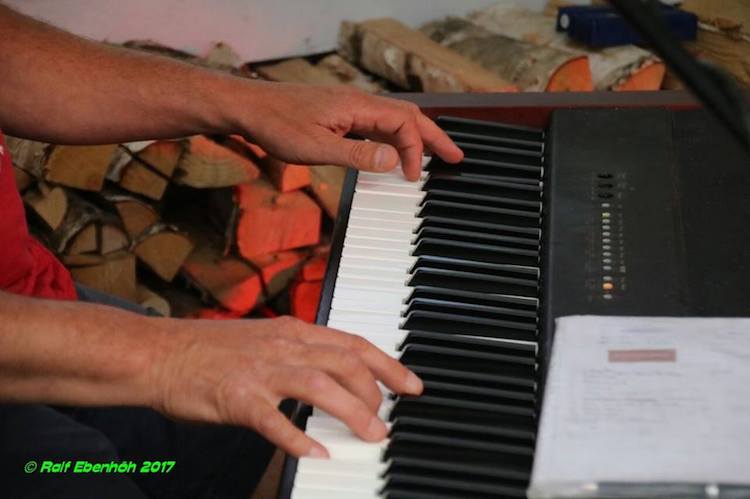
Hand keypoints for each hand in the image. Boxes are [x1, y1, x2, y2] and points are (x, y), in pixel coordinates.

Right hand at [151, 316, 421, 457]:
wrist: (160, 353)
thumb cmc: (209, 350)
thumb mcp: (263, 339)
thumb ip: (298, 352)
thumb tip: (332, 373)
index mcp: (292, 331)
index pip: (353, 343)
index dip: (388, 364)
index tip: (411, 384)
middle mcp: (283, 346)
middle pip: (345, 363)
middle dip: (376, 392)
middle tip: (386, 420)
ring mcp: (261, 370)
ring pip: (321, 386)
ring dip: (352, 412)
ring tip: (371, 435)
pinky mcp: (238, 396)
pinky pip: (274, 420)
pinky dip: (298, 439)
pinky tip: (316, 454)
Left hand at [234, 82, 463, 180]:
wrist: (249, 107)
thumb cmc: (276, 124)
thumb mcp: (316, 147)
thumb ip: (357, 155)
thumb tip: (393, 160)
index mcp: (358, 106)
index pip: (403, 124)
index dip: (414, 151)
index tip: (412, 178)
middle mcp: (359, 102)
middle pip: (408, 117)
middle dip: (433, 137)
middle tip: (455, 157)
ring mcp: (350, 107)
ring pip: (394, 120)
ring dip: (415, 138)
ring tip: (433, 155)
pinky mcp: (340, 114)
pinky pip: (376, 124)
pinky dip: (393, 138)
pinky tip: (394, 152)